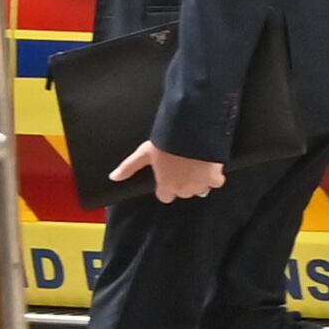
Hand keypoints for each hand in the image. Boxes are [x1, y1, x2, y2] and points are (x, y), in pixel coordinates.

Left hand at [110, 141, 225, 200]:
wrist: (193, 132)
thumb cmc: (168, 143)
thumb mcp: (144, 153)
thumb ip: (129, 167)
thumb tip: (113, 177)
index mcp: (166, 186)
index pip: (165, 196)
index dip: (166, 186)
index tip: (167, 176)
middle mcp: (183, 189)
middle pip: (183, 193)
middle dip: (182, 183)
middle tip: (181, 167)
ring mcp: (200, 184)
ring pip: (199, 190)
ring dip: (198, 181)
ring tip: (195, 166)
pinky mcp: (215, 177)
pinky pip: (215, 182)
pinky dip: (214, 177)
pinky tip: (209, 167)